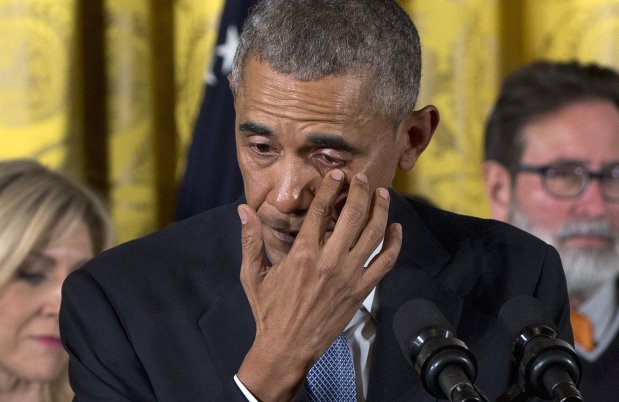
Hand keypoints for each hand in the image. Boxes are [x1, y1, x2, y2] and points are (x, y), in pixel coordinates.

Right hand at [236, 169, 401, 401]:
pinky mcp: (360, 291)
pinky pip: (385, 263)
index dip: (330, 187)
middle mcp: (329, 261)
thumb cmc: (268, 311)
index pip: (320, 209)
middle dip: (359, 190)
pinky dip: (395, 244)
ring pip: (373, 235)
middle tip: (361, 177)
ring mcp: (348, 276)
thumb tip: (243, 210)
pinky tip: (397, 229)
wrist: (286, 348)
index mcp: (302, 253)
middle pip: (351, 215)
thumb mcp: (252, 275)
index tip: (337, 173)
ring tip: (382, 193)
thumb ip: (250, 240)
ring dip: (380, 210)